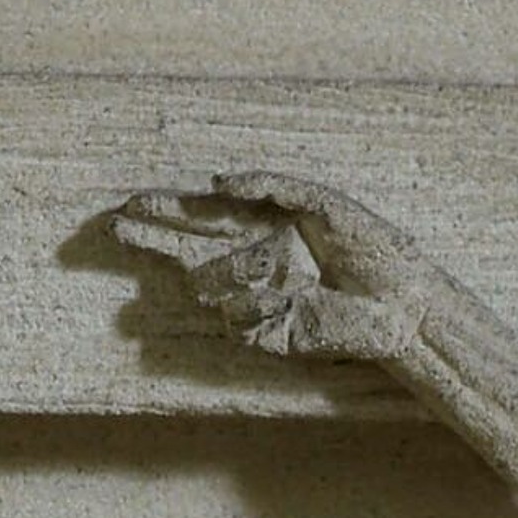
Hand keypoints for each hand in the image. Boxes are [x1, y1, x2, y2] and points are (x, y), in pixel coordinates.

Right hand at [114, 170, 435, 362]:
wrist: (402, 302)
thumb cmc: (372, 247)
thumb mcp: (323, 200)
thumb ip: (271, 184)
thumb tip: (219, 182)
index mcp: (264, 227)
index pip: (201, 217)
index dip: (165, 210)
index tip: (128, 204)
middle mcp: (255, 262)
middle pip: (186, 251)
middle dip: (151, 238)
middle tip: (114, 228)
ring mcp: (259, 300)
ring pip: (210, 285)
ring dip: (236, 271)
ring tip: (282, 268)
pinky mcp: (269, 335)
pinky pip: (238, 319)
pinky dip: (259, 304)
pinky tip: (293, 302)